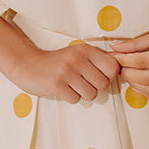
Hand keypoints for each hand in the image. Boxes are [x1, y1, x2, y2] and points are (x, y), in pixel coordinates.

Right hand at [6, 42, 120, 104]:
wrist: (27, 64)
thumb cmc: (57, 62)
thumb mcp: (77, 54)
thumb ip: (96, 60)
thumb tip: (120, 68)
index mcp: (85, 49)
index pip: (113, 67)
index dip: (108, 75)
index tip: (97, 75)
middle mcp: (78, 58)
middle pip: (104, 84)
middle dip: (95, 87)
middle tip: (81, 81)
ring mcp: (67, 71)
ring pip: (91, 94)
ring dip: (82, 93)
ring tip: (71, 84)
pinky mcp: (57, 84)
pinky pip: (76, 99)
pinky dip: (70, 97)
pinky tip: (62, 88)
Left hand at [108, 17, 148, 99]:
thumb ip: (136, 43)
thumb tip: (115, 48)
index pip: (140, 61)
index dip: (123, 61)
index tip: (113, 58)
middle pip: (145, 78)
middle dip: (127, 74)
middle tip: (119, 69)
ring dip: (136, 85)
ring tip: (129, 76)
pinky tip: (143, 84)